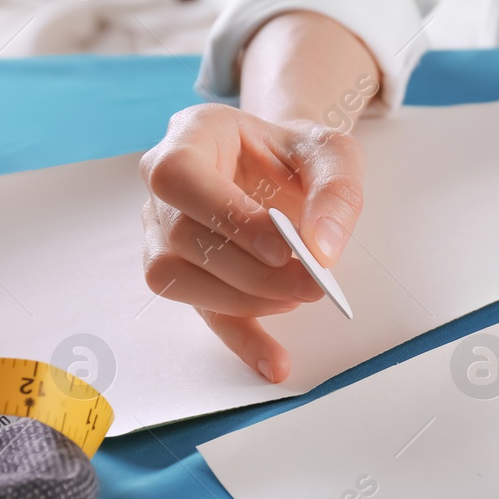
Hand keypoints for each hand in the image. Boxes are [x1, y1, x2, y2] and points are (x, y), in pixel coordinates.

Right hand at [139, 103, 365, 381]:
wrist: (285, 164)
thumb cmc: (299, 152)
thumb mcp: (331, 151)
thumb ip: (335, 190)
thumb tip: (321, 249)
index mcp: (191, 137)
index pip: (179, 176)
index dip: (224, 216)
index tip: (282, 246)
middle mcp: (163, 186)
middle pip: (183, 237)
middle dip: (251, 270)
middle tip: (312, 282)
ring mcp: (163, 232)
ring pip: (178, 278)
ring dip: (244, 298)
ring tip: (300, 295)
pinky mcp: (186, 274)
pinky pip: (202, 312)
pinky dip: (241, 340)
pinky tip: (274, 362)